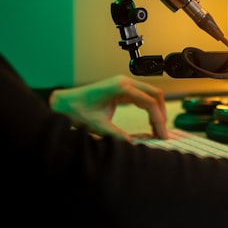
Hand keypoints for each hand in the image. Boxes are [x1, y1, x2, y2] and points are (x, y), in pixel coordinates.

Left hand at [49, 75, 167, 140]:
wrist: (65, 103)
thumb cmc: (78, 110)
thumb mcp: (98, 126)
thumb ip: (117, 135)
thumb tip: (133, 145)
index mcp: (121, 87)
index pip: (150, 103)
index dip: (159, 120)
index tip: (162, 136)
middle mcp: (125, 82)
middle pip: (156, 94)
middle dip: (161, 114)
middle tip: (162, 133)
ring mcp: (124, 83)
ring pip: (151, 94)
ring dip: (157, 110)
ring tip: (157, 130)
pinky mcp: (121, 88)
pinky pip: (142, 95)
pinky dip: (149, 107)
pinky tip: (149, 122)